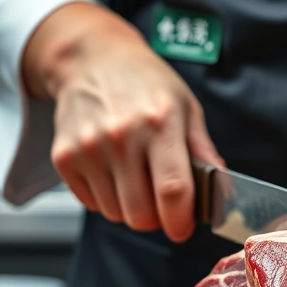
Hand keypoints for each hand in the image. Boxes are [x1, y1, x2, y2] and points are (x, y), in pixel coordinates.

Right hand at [23, 2, 223, 241]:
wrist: (90, 59)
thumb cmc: (145, 83)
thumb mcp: (186, 107)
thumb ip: (204, 152)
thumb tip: (223, 192)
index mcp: (160, 123)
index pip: (173, 191)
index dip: (181, 221)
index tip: (183, 227)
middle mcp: (121, 136)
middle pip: (141, 214)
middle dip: (156, 218)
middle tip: (160, 200)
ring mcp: (88, 148)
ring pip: (116, 214)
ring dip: (130, 207)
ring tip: (134, 176)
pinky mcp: (64, 157)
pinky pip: (92, 204)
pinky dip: (105, 198)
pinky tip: (112, 171)